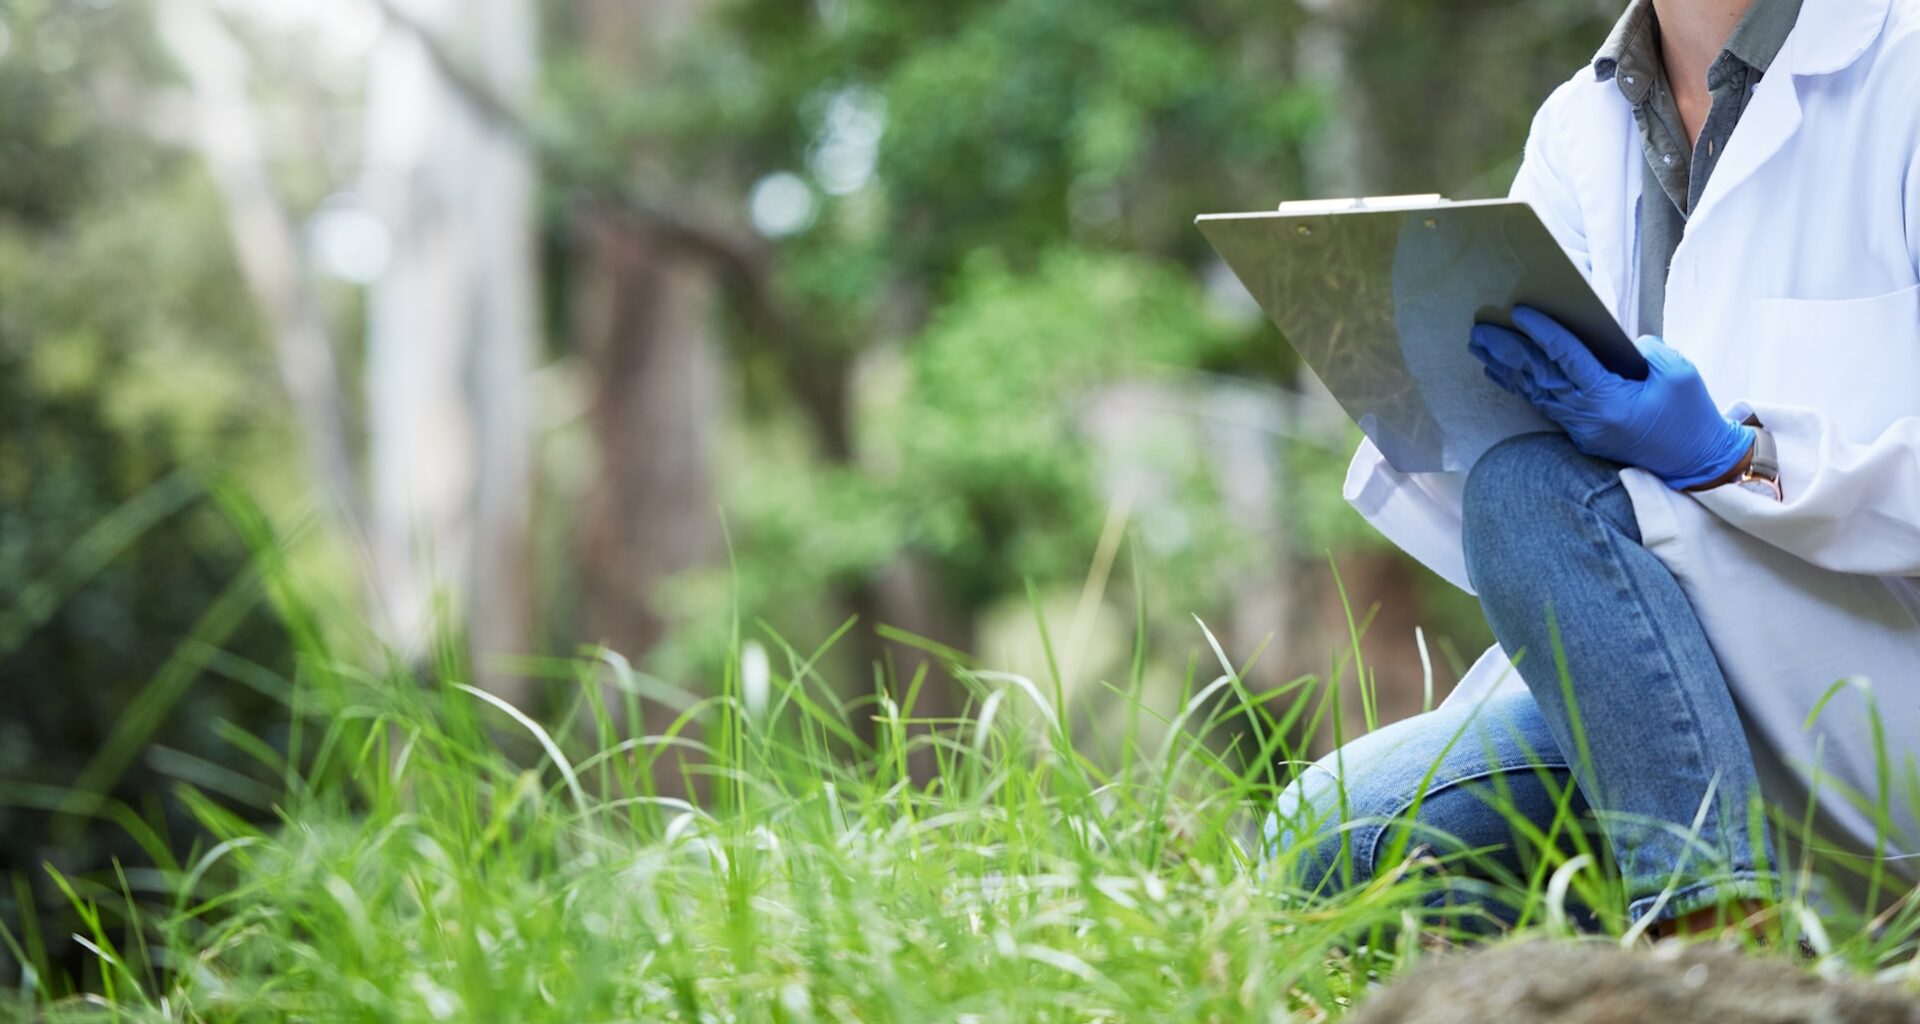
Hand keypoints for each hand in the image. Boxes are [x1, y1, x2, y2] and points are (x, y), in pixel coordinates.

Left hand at [1469, 306, 1753, 489]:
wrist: (1698, 464)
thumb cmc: (1692, 416)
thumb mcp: (1678, 373)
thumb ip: (1646, 350)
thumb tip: (1615, 340)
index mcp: (1609, 400)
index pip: (1567, 358)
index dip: (1542, 333)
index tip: (1519, 312)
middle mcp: (1587, 417)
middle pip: (1539, 376)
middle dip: (1507, 351)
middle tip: (1479, 329)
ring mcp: (1581, 428)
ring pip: (1536, 392)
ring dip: (1506, 368)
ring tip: (1480, 347)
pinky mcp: (1582, 435)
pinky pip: (1544, 406)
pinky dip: (1522, 387)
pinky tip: (1502, 373)